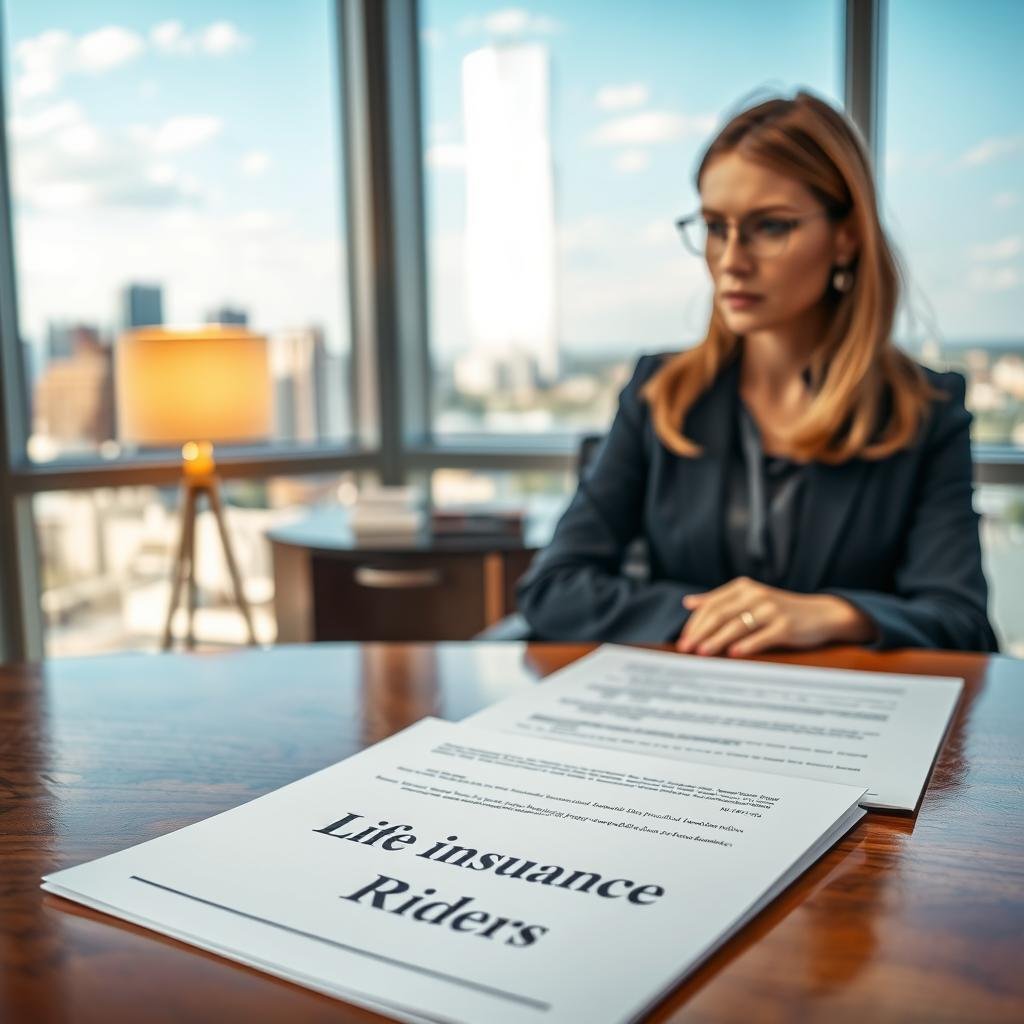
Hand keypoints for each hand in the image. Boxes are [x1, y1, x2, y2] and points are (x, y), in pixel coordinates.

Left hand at [676, 577, 875, 656]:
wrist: (821, 614)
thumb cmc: (779, 609)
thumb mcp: (749, 599)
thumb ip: (719, 600)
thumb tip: (687, 602)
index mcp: (743, 587)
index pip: (711, 605)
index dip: (695, 622)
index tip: (682, 638)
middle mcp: (756, 595)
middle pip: (720, 614)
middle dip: (700, 632)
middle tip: (685, 648)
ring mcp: (771, 610)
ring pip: (737, 626)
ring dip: (716, 640)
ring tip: (702, 653)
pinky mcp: (786, 626)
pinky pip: (762, 637)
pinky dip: (746, 645)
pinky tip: (733, 654)